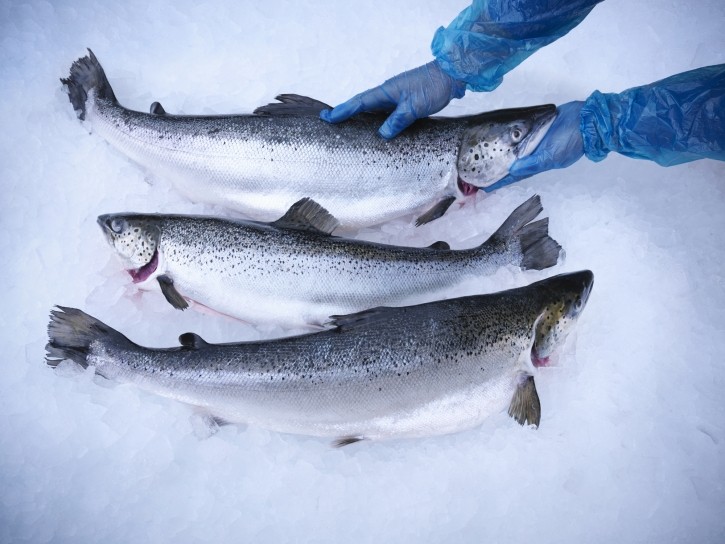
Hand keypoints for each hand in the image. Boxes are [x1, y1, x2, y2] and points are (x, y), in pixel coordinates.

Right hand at [320, 60, 465, 138]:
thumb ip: (397, 121)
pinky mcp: (406, 102)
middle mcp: (388, 93)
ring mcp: (396, 97)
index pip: (359, 103)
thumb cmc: (433, 87)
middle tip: (329, 121)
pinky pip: (386, 112)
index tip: (327, 117)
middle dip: (346, 113)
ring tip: (347, 127)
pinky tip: (376, 128)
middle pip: (362, 105)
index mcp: (386, 92)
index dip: (343, 111)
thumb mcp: (414, 107)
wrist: (452, 74)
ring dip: (361, 117)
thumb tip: (381, 135)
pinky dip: (377, 120)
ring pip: (374, 109)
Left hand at [485, 101, 584, 190]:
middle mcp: (535, 153)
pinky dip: (513, 136)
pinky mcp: (539, 126)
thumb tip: (512, 170)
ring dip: (504, 152)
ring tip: (487, 157)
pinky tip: (503, 136)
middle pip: (513, 163)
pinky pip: (522, 133)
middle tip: (481, 172)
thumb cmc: (572, 141)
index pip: (514, 174)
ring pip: (516, 148)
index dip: (501, 180)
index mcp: (537, 162)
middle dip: (498, 168)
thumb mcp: (551, 156)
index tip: (485, 186)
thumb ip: (531, 164)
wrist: (589, 120)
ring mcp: (537, 140)